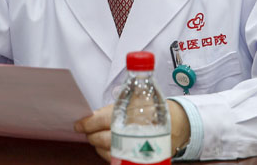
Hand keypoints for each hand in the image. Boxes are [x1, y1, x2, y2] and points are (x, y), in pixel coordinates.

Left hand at [73, 100, 190, 161]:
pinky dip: (110, 153)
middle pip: (101, 139)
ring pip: (107, 152)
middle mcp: (132, 132)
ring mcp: (136, 148)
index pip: (100, 120)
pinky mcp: (139, 159)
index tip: (79, 124)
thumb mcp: (134, 97)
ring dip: (98, 145)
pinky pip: (117, 159)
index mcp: (129, 113)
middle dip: (91, 136)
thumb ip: (112, 107)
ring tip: (98, 137)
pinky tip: (109, 146)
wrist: (177, 123)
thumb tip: (91, 115)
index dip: (86, 123)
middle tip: (88, 131)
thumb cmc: (153, 108)